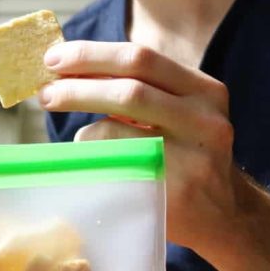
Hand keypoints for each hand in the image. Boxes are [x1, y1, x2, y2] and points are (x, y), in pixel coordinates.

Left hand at [39, 41, 248, 256]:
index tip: (55, 57)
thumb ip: (140, 90)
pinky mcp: (176, 187)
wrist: (224, 215)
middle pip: (130, 85)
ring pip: (119, 122)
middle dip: (78, 84)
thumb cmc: (185, 158)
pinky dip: (93, 150)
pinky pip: (117, 159)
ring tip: (63, 119)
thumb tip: (69, 69)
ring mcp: (193, 154)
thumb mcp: (178, 116)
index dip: (93, 55)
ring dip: (81, 118)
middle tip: (45, 90)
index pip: (142, 58)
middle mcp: (204, 116)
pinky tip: (91, 155)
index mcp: (203, 90)